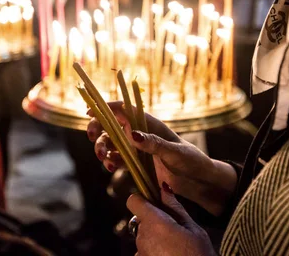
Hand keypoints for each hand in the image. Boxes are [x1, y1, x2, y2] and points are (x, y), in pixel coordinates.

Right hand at [87, 101, 236, 215]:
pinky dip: (109, 162)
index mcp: (149, 124)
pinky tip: (111, 167)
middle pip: (111, 124)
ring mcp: (136, 149)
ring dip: (101, 148)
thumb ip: (154, 144)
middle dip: (97, 129)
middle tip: (91, 138)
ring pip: (110, 143)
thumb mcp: (174, 152)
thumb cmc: (191, 161)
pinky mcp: (135, 164)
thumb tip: (132, 135)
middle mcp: (139, 133)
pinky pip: (116, 159)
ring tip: (104, 159)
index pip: (123, 108)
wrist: (198, 181)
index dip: (106, 107)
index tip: (90, 111)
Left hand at [127, 182, 216, 255]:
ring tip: (174, 249)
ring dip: (154, 240)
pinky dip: (153, 254)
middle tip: (175, 231)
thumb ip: (175, 207)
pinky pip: (144, 253)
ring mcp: (140, 253)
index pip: (134, 202)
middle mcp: (142, 237)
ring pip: (143, 239)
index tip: (155, 204)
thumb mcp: (194, 230)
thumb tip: (163, 187)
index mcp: (154, 222)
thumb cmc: (199, 255)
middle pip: (141, 222)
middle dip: (154, 223)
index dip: (142, 200)